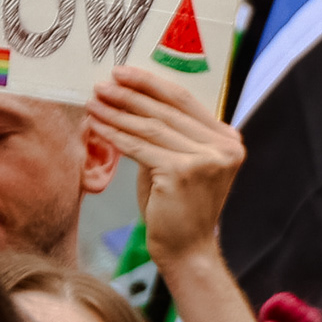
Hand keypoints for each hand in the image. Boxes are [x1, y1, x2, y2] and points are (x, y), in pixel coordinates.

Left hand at [87, 63, 243, 268]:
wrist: (187, 248)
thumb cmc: (177, 205)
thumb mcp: (179, 162)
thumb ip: (168, 135)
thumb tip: (132, 101)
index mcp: (228, 140)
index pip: (186, 102)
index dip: (152, 84)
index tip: (124, 74)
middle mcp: (224, 146)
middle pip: (168, 111)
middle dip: (130, 95)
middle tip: (103, 84)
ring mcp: (207, 159)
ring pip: (152, 127)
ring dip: (118, 112)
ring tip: (94, 102)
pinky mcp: (184, 172)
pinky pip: (142, 147)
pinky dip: (116, 135)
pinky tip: (97, 126)